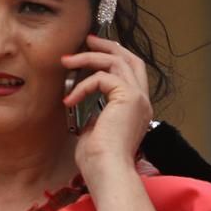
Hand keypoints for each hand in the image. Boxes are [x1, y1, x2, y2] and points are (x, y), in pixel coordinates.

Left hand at [62, 35, 151, 181]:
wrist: (107, 171)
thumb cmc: (99, 161)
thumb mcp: (95, 132)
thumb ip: (94, 116)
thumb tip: (84, 107)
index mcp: (137, 110)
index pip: (132, 74)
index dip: (115, 58)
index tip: (93, 52)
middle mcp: (142, 101)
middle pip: (131, 59)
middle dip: (109, 46)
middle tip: (88, 40)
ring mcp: (138, 98)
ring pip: (117, 62)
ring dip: (89, 58)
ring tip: (67, 60)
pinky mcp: (128, 97)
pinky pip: (102, 78)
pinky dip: (83, 85)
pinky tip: (70, 100)